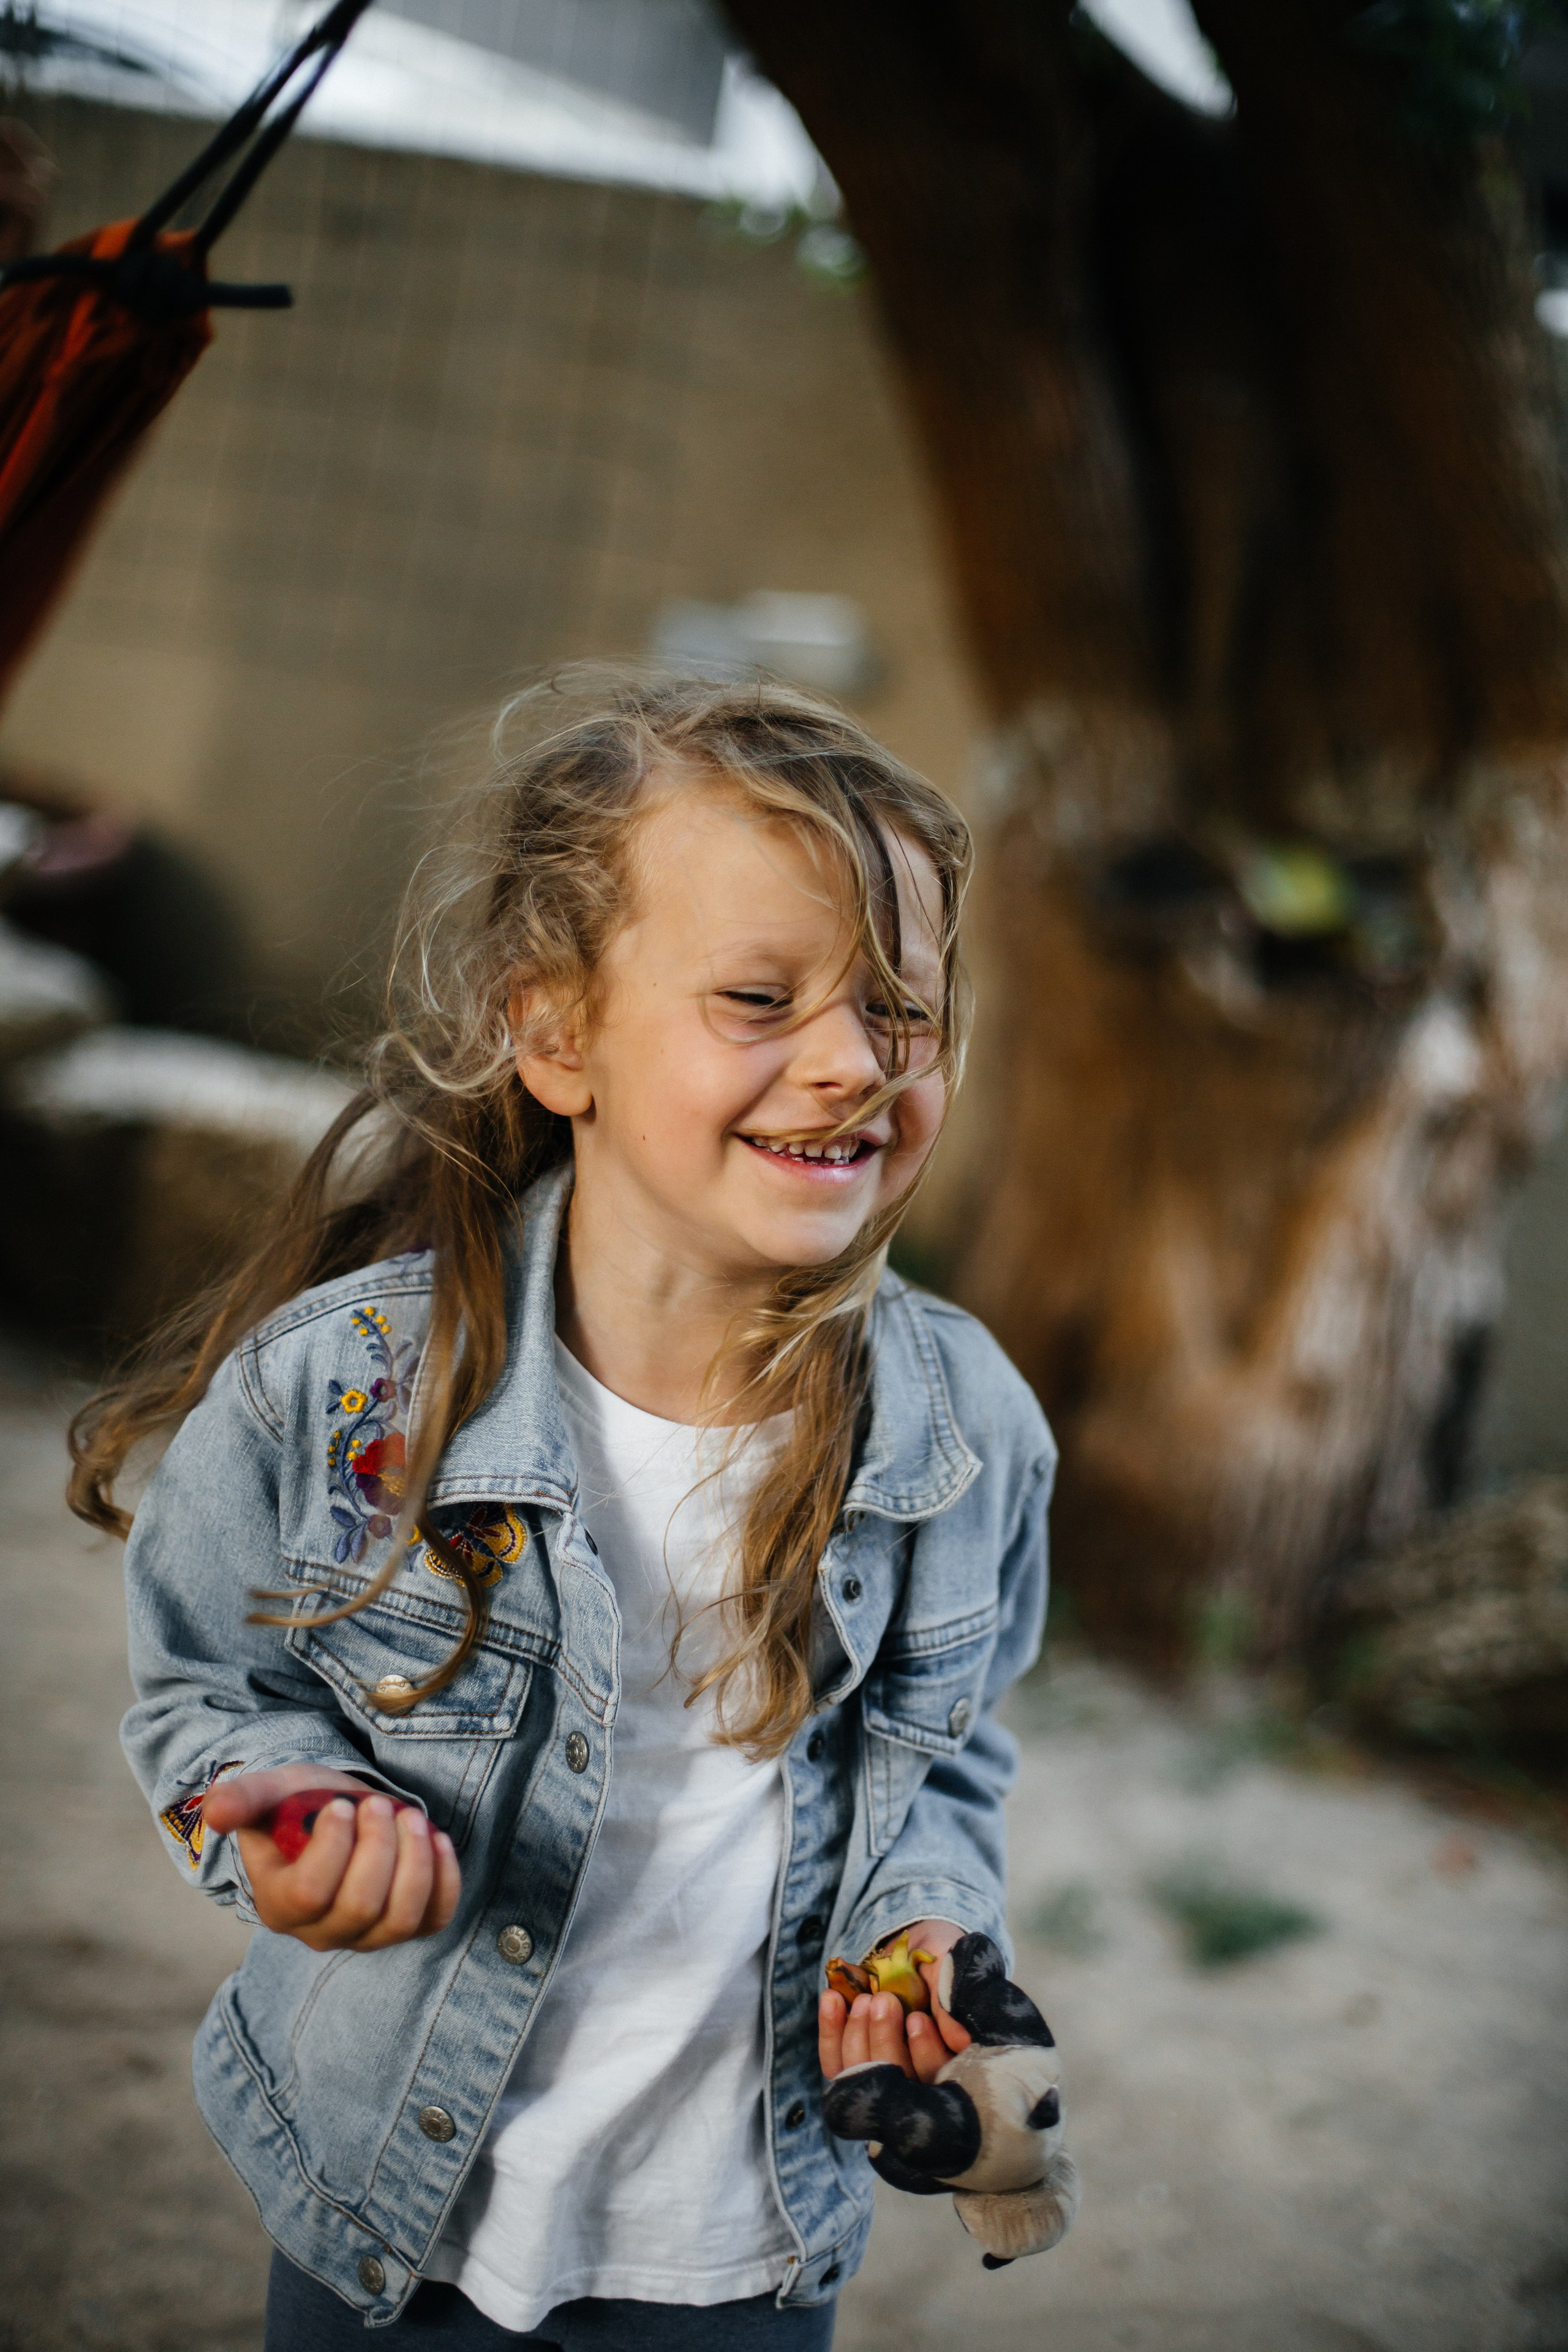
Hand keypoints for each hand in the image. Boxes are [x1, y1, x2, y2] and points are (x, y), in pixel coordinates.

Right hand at [201, 1764, 459, 1951]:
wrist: (336, 1815)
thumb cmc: (298, 1805)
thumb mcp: (267, 1793)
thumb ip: (241, 1800)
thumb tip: (216, 1814)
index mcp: (279, 1905)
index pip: (310, 1893)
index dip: (333, 1847)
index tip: (342, 1805)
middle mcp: (322, 1932)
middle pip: (361, 1906)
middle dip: (378, 1847)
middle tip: (379, 1804)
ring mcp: (367, 1937)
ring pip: (400, 1919)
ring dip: (415, 1862)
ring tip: (411, 1817)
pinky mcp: (408, 1927)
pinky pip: (435, 1919)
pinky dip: (444, 1879)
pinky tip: (436, 1838)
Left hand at [819, 1917, 972, 2085]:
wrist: (915, 1943)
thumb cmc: (941, 1960)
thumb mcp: (949, 1973)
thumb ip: (950, 2005)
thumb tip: (961, 2042)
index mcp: (949, 2062)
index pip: (937, 2078)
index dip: (925, 2054)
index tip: (916, 2020)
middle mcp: (916, 2078)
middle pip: (896, 2084)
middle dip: (884, 2040)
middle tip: (883, 2000)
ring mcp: (880, 2071)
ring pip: (861, 2075)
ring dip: (857, 2035)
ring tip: (862, 1999)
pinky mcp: (852, 2060)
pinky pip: (834, 2060)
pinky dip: (830, 2031)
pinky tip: (832, 1998)